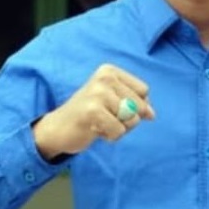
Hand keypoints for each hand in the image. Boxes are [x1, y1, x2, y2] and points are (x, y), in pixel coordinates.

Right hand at [32, 64, 154, 159]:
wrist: (57, 129)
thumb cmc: (89, 114)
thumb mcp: (113, 102)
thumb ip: (135, 104)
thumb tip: (152, 114)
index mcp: (110, 71)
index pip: (143, 90)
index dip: (136, 105)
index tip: (115, 108)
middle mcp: (105, 78)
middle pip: (140, 105)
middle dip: (128, 119)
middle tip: (105, 118)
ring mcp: (98, 93)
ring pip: (132, 119)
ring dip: (119, 128)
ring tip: (100, 123)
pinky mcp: (93, 111)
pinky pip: (119, 131)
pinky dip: (111, 136)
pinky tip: (95, 130)